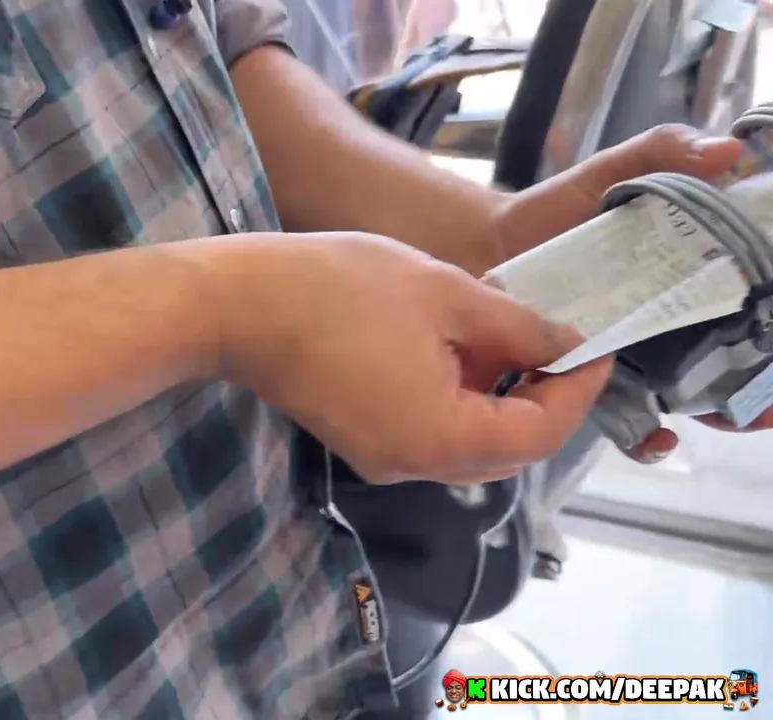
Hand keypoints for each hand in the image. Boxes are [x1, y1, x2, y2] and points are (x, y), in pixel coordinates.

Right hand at [200, 231, 611, 484]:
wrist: (238, 303)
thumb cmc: (337, 290)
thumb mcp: (445, 295)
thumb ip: (519, 327)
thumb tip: (567, 344)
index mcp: (441, 438)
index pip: (539, 433)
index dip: (578, 389)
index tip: (599, 344)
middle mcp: (414, 465)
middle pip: (506, 449)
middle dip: (543, 398)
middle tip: (564, 342)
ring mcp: (381, 457)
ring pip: (467, 440)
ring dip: (499, 395)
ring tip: (510, 333)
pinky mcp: (359, 438)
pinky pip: (429, 430)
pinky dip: (459, 397)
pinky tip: (457, 346)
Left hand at [486, 124, 772, 462]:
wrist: (492, 245)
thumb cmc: (562, 208)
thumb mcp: (616, 172)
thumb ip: (666, 152)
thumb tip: (730, 150)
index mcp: (695, 276)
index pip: (754, 310)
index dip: (772, 335)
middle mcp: (676, 323)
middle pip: (737, 362)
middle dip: (762, 389)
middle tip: (772, 403)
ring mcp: (639, 355)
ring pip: (693, 395)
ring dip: (722, 413)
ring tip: (736, 418)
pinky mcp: (597, 379)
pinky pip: (628, 418)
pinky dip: (647, 437)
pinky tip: (661, 441)